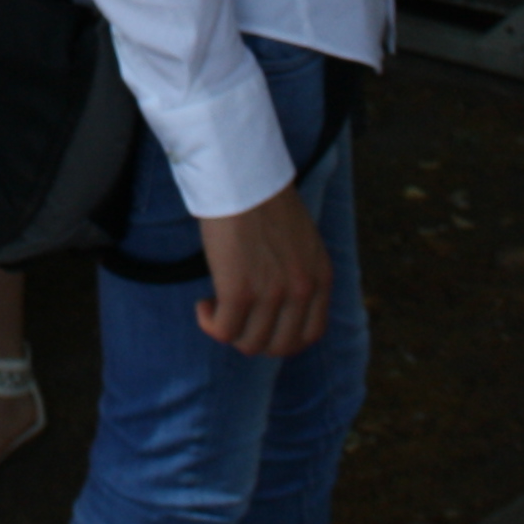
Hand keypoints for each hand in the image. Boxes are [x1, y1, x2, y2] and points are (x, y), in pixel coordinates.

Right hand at [193, 180, 334, 355]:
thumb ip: (299, 272)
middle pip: (280, 346)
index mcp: (320, 277)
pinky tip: (203, 305)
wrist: (243, 176)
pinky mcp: (239, 291)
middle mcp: (301, 291)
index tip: (262, 325)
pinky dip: (209, 324)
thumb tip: (278, 302)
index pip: (311, 334)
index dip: (283, 339)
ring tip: (215, 306)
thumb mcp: (302, 241)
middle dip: (254, 339)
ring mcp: (272, 294)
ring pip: (250, 343)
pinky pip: (224, 331)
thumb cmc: (264, 200)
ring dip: (229, 331)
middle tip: (235, 318)